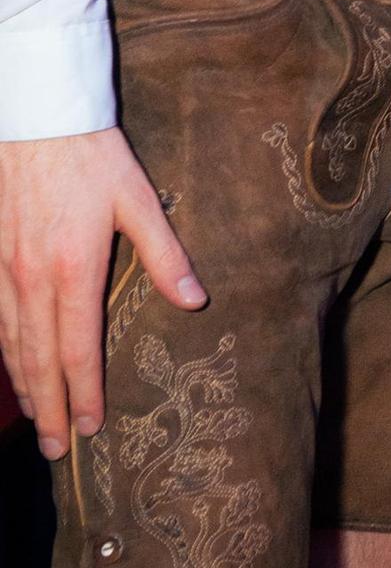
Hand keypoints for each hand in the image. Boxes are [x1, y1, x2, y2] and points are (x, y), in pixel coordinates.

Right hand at [0, 127, 205, 460]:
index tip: (92, 429)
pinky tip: (16, 367)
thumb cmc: (92, 156)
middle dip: (49, 409)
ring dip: (25, 386)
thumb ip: (165, 255)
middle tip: (56, 451)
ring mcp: (6, 270)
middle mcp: (33, 279)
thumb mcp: (138, 199)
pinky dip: (7, 352)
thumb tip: (195, 302)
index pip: (79, 350)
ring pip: (12, 343)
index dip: (85, 394)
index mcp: (74, 270)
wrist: (35, 115)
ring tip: (38, 420)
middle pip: (39, 359)